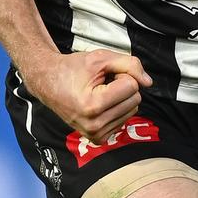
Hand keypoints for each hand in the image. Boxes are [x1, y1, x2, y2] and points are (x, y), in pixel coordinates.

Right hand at [23, 49, 152, 142]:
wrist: (49, 82)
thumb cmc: (74, 68)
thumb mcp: (101, 58)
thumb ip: (129, 64)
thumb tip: (148, 82)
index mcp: (93, 105)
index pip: (132, 86)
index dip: (121, 73)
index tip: (104, 74)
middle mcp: (94, 125)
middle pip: (135, 100)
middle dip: (122, 85)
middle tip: (102, 82)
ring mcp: (95, 134)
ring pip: (132, 110)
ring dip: (120, 97)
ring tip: (100, 91)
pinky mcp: (98, 139)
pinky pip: (124, 120)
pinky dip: (117, 108)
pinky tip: (100, 103)